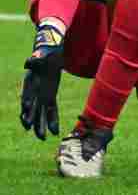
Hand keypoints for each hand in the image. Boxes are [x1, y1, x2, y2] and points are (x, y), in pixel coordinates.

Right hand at [20, 24, 64, 139]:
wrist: (49, 58)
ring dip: (40, 125)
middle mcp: (34, 92)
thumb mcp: (41, 57)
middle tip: (29, 128)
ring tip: (42, 137)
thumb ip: (35, 60)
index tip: (26, 108)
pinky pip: (51, 111)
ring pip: (40, 113)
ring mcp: (41, 97)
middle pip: (31, 107)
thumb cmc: (44, 57)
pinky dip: (52, 120)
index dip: (26, 101)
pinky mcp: (50, 98)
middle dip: (30, 118)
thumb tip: (29, 61)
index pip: (27, 93)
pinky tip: (55, 131)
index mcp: (30, 83)